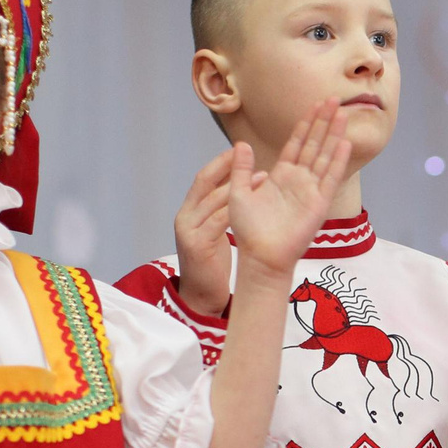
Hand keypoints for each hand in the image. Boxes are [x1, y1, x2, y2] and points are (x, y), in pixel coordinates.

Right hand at [171, 146, 245, 316]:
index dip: (221, 163)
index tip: (240, 149)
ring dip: (239, 187)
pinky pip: (219, 222)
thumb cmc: (212, 264)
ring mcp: (188, 230)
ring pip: (214, 200)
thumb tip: (240, 188)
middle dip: (227, 165)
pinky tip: (256, 205)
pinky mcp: (196, 245)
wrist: (201, 297)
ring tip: (263, 177)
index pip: (203, 179)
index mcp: (188, 211)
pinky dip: (237, 211)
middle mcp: (184, 217)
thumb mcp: (214, 232)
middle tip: (250, 154)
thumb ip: (220, 211)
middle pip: (204, 182)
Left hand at [231, 102, 352, 283]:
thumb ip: (241, 169)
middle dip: (323, 122)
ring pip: (325, 156)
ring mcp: (311, 190)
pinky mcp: (319, 203)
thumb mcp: (237, 194)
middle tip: (333, 99)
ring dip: (334, 134)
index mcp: (280, 176)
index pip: (296, 144)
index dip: (305, 124)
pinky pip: (331, 177)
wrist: (262, 256)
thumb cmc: (249, 230)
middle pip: (314, 144)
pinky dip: (338, 160)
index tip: (314, 105)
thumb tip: (242, 144)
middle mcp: (299, 180)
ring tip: (342, 113)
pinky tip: (344, 142)